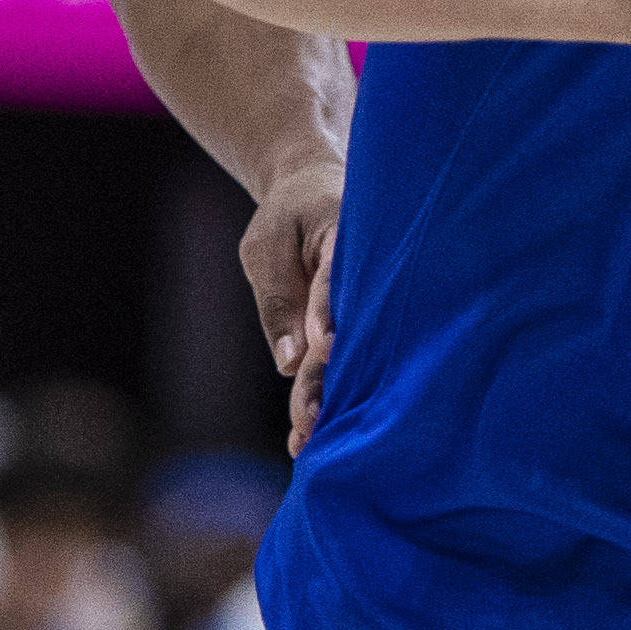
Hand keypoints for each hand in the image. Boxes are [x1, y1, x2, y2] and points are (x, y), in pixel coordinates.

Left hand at [242, 159, 342, 456]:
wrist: (313, 191)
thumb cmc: (288, 215)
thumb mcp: (265, 246)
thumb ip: (277, 298)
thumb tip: (291, 363)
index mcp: (347, 238)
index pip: (337, 278)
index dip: (329, 311)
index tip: (323, 346)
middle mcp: (365, 279)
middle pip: (346, 331)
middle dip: (325, 376)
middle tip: (307, 418)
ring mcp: (362, 305)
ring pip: (344, 356)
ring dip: (325, 396)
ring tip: (305, 439)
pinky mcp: (351, 326)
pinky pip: (336, 361)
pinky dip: (320, 393)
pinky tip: (305, 435)